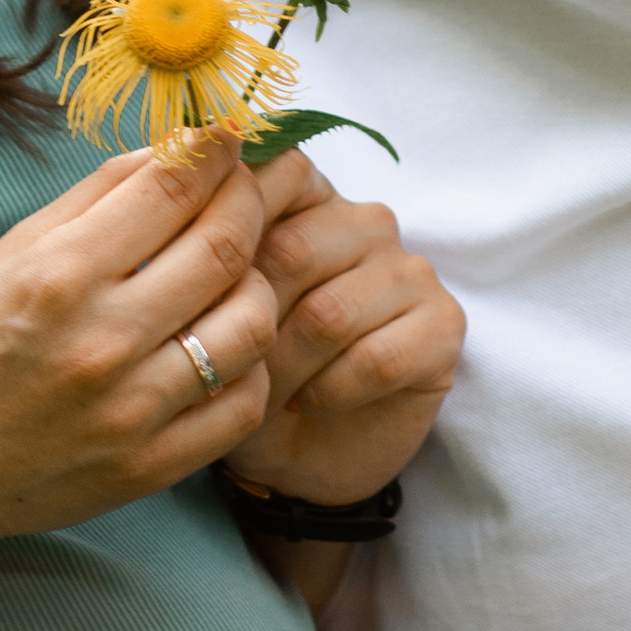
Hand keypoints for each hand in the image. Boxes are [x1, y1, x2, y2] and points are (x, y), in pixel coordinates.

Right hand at [0, 142, 277, 562]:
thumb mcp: (7, 256)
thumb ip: (92, 198)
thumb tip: (172, 149)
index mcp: (58, 274)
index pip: (172, 187)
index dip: (215, 149)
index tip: (228, 136)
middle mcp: (101, 339)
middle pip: (224, 245)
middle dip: (249, 197)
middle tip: (248, 184)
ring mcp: (132, 409)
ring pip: (251, 322)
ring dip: (259, 280)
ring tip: (237, 269)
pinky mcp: (152, 465)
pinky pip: (244, 401)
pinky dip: (251, 361)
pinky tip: (224, 342)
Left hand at [230, 156, 462, 502]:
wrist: (295, 459)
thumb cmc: (248, 375)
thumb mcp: (214, 316)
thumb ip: (211, 262)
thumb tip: (188, 232)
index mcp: (309, 198)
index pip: (276, 172)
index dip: (228, 229)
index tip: (196, 285)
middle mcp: (365, 222)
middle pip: (292, 251)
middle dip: (248, 324)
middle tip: (230, 368)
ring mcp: (410, 271)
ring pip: (330, 314)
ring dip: (286, 370)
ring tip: (265, 395)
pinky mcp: (443, 325)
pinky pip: (376, 358)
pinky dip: (331, 392)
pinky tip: (310, 404)